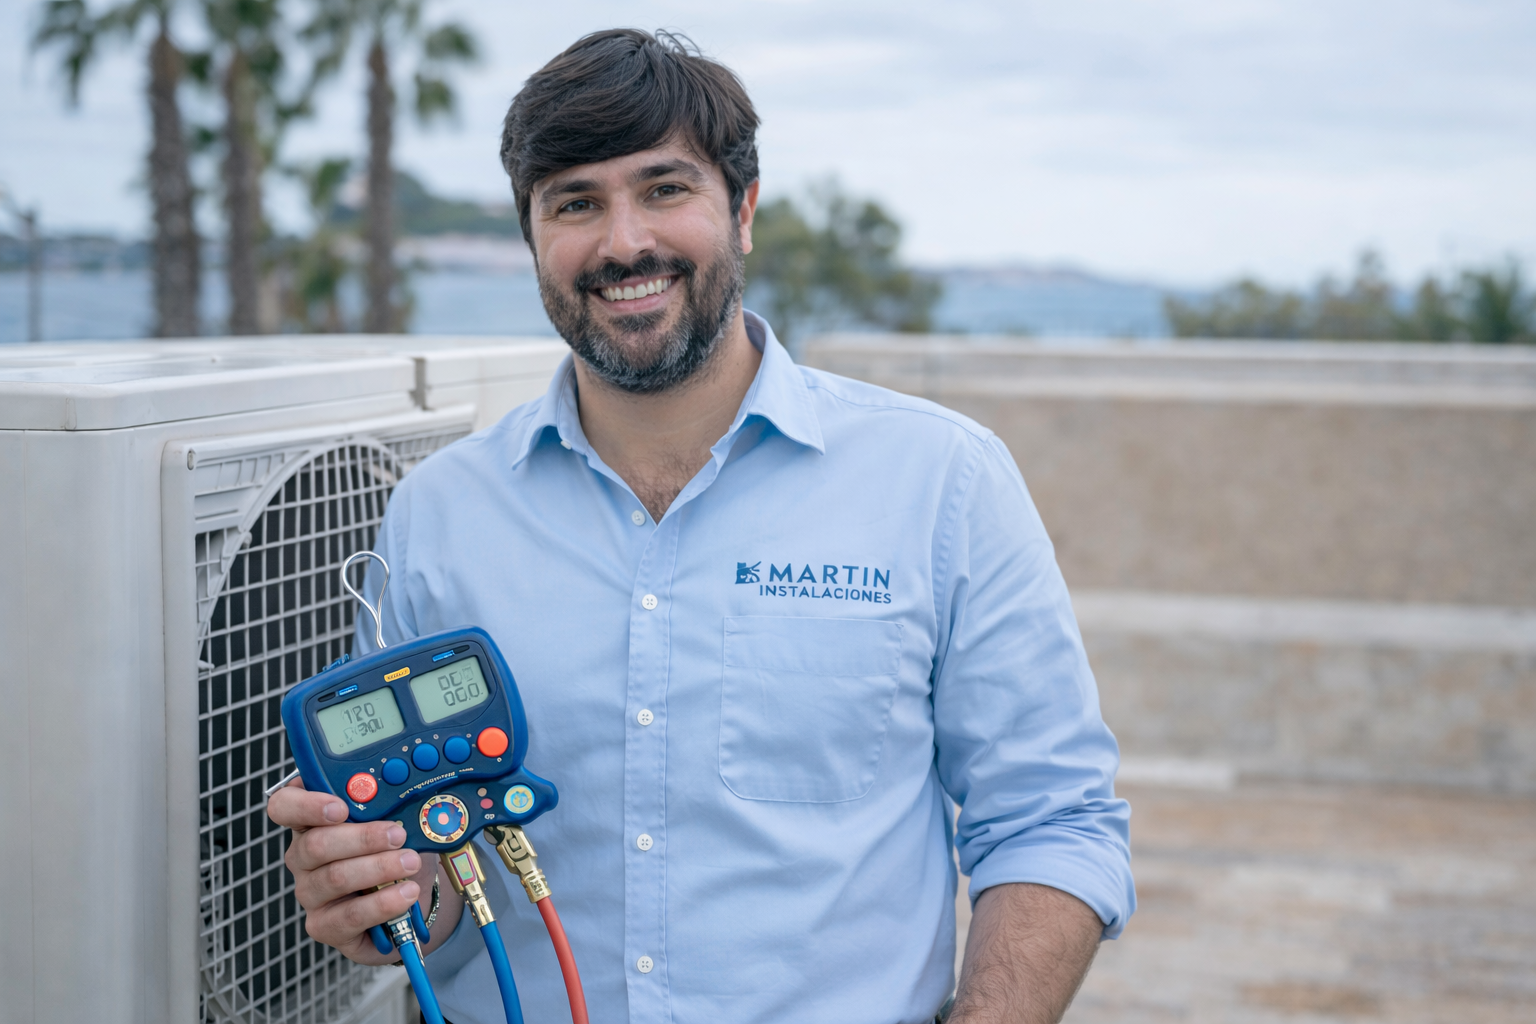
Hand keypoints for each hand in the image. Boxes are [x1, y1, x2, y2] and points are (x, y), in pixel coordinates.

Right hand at [267, 779, 426, 964]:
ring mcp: (310, 893)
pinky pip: (350, 915)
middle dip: (363, 837)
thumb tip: (400, 800)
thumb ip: (388, 806)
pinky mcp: (323, 926)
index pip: (285, 806)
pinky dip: (383, 903)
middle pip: (315, 844)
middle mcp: (303, 858)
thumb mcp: (395, 820)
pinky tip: (407, 893)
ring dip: (379, 868)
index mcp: (312, 821)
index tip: (341, 807)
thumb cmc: (397, 851)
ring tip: (411, 863)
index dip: (306, 805)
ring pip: (335, 877)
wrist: (412, 896)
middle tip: (398, 835)